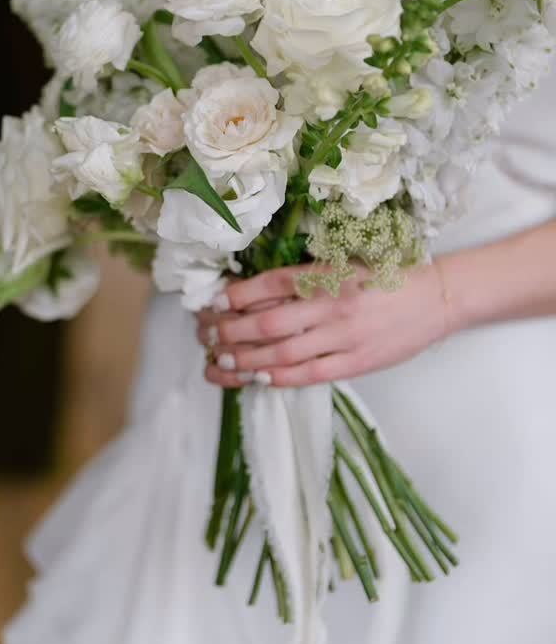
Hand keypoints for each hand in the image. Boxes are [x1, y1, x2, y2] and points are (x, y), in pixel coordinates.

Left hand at [197, 262, 447, 387]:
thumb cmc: (387, 278)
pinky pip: (309, 373)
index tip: (214, 302)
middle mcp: (332, 304)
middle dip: (230, 331)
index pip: (272, 284)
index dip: (237, 295)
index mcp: (329, 275)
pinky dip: (279, 377)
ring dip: (246, 359)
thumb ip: (307, 278)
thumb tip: (257, 292)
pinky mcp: (357, 362)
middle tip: (207, 336)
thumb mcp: (345, 265)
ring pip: (282, 352)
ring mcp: (344, 337)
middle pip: (268, 321)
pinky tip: (257, 378)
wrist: (436, 298)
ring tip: (220, 362)